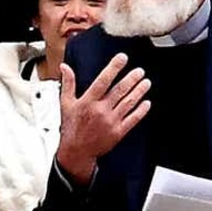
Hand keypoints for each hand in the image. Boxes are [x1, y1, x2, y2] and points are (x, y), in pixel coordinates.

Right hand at [56, 54, 150, 185]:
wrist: (77, 152)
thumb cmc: (72, 127)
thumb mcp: (66, 103)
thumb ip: (68, 83)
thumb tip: (65, 67)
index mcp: (88, 102)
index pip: (103, 81)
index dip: (113, 68)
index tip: (122, 58)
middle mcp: (100, 111)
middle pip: (119, 91)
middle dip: (131, 79)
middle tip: (140, 71)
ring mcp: (111, 122)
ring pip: (128, 103)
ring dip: (139, 92)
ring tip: (146, 82)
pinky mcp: (118, 132)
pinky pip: (132, 119)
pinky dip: (141, 110)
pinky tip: (146, 103)